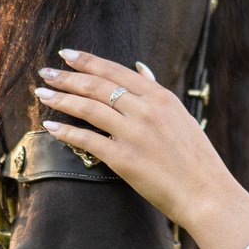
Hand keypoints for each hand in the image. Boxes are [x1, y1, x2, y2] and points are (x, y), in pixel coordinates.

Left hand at [34, 50, 248, 248]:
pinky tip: (51, 126)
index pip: (116, 71)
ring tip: (42, 93)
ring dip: (61, 99)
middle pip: (98, 86)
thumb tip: (139, 69)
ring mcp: (134, 133)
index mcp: (161, 98)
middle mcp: (146, 110)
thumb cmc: (196, 158)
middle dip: (67, 77)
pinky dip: (66, 131)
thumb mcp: (181, 116)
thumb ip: (156, 92)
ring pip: (88, 108)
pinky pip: (87, 139)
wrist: (206, 192)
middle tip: (46, 73)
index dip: (89, 61)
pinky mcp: (123, 158)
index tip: (67, 55)